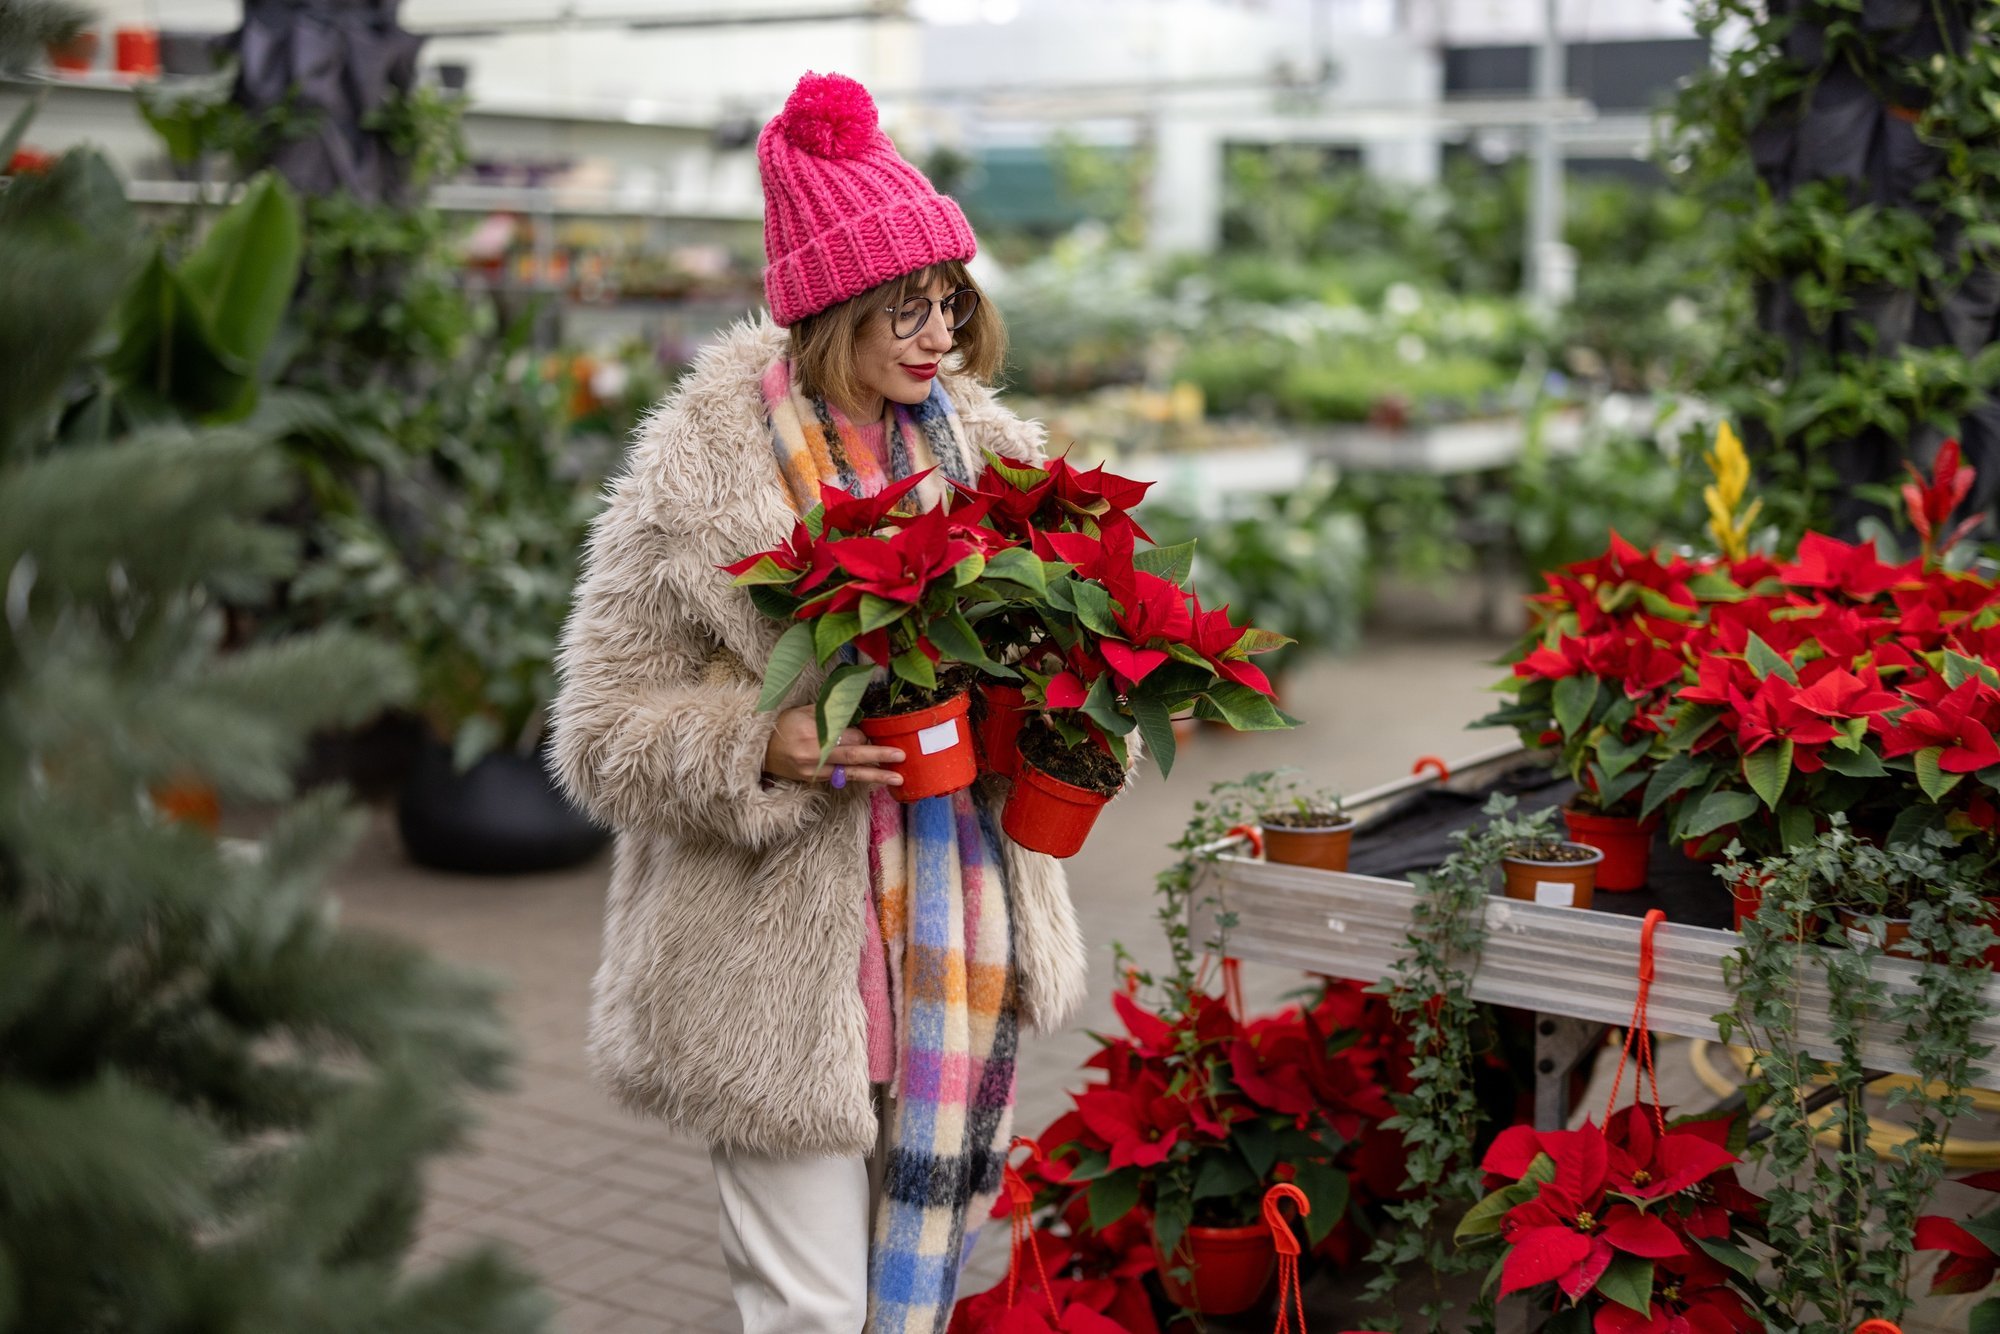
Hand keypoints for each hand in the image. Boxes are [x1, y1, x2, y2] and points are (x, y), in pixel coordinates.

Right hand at [762, 706, 904, 787]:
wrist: (761, 752)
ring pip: (850, 772)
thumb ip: (830, 711)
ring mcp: (814, 769)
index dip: (863, 734)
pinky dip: (860, 777)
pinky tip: (876, 779)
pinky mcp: (814, 780)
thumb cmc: (785, 726)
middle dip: (878, 755)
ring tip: (897, 778)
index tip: (875, 733)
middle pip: (852, 754)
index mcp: (811, 731)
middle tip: (900, 756)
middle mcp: (813, 752)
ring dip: (875, 774)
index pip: (845, 734)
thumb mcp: (804, 711)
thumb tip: (857, 713)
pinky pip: (842, 777)